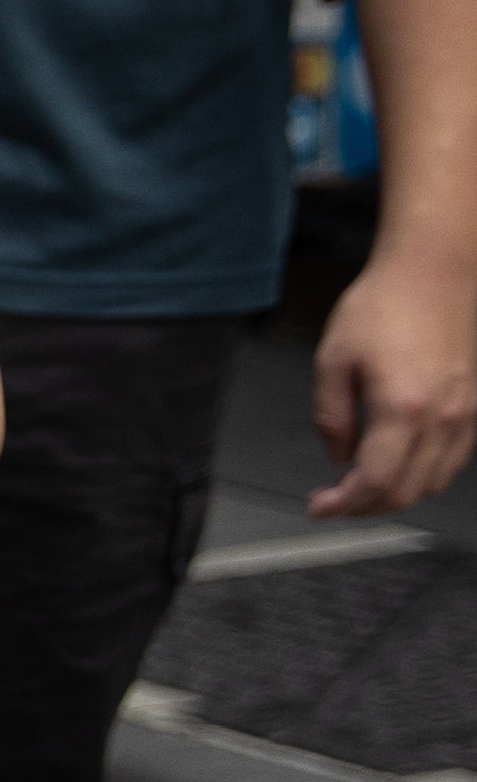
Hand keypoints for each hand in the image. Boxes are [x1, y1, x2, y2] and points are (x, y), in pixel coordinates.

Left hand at [310, 247, 476, 516]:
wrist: (432, 274)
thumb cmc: (383, 306)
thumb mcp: (332, 360)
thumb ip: (330, 416)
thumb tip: (337, 455)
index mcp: (402, 407)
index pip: (376, 481)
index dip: (344, 505)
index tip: (319, 506)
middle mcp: (441, 417)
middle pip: (406, 492)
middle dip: (364, 507)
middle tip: (334, 500)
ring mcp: (464, 414)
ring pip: (432, 482)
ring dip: (394, 494)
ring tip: (359, 485)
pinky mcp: (472, 407)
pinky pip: (451, 461)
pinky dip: (421, 474)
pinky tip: (395, 462)